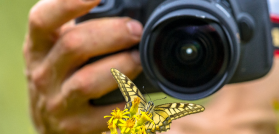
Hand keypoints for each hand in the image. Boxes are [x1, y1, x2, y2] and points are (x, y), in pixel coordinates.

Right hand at [23, 0, 142, 132]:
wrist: (50, 121)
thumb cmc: (61, 75)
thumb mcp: (56, 49)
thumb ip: (77, 28)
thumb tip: (112, 5)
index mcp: (38, 48)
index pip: (43, 20)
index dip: (68, 4)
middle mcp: (42, 74)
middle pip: (75, 45)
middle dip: (112, 34)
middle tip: (136, 31)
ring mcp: (58, 103)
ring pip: (89, 80)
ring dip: (122, 66)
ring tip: (139, 59)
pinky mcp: (76, 126)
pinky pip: (107, 111)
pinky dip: (127, 100)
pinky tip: (136, 93)